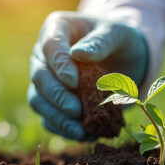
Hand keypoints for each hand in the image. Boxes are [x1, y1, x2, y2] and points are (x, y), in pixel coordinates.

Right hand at [28, 11, 147, 140]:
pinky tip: (85, 136)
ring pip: (39, 101)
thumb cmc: (119, 39)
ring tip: (80, 131)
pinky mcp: (53, 101)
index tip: (74, 82)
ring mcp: (46, 79)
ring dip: (57, 118)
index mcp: (57, 29)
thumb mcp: (117, 33)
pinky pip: (50, 118)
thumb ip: (100, 42)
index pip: (50, 47)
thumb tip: (78, 54)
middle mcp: (44, 55)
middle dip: (56, 96)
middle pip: (40, 77)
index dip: (59, 66)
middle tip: (76, 110)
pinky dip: (64, 129)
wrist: (125, 56)